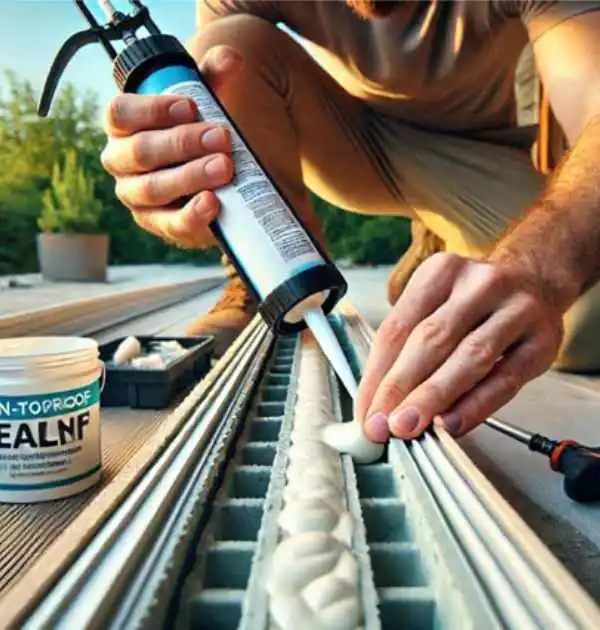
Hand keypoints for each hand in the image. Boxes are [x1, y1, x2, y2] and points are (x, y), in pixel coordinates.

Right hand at [100, 46, 241, 247]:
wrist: (212, 178)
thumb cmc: (197, 134)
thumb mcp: (204, 105)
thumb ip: (212, 80)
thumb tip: (231, 59)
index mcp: (123, 126)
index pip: (121, 114)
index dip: (153, 109)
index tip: (190, 106)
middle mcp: (121, 161)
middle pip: (140, 152)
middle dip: (183, 143)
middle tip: (221, 137)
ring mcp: (136, 197)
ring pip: (154, 188)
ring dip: (190, 176)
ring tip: (224, 166)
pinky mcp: (158, 224)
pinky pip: (170, 223)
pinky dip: (192, 214)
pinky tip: (212, 202)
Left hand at [356, 252, 563, 440]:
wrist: (536, 281)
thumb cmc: (474, 302)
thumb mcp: (436, 304)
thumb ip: (408, 347)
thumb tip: (379, 403)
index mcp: (441, 271)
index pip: (397, 328)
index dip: (376, 374)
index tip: (365, 411)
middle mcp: (479, 284)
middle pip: (430, 340)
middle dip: (400, 387)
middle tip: (381, 424)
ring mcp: (516, 309)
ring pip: (468, 359)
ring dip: (433, 398)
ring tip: (408, 426)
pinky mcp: (542, 341)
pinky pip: (504, 380)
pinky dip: (474, 406)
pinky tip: (450, 424)